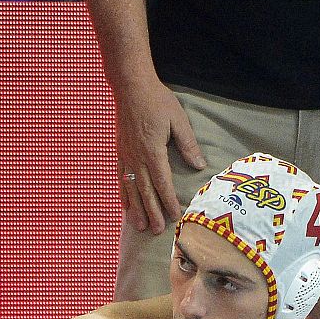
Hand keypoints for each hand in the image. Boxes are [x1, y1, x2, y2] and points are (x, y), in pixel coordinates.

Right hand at [112, 76, 205, 233]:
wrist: (131, 87)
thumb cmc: (157, 101)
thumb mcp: (178, 120)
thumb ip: (187, 144)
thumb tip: (198, 166)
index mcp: (153, 152)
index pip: (162, 183)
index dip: (168, 201)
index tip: (175, 216)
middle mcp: (137, 158)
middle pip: (145, 191)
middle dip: (152, 212)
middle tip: (156, 231)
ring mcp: (126, 156)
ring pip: (130, 189)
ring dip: (136, 209)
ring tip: (139, 226)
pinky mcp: (120, 152)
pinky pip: (121, 179)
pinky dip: (124, 194)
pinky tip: (126, 205)